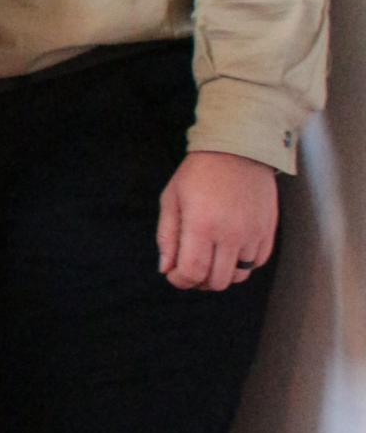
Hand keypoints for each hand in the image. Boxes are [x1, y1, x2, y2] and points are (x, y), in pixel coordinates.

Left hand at [157, 151, 276, 290]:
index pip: (193, 271)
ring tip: (208, 258)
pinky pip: (255, 265)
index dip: (180, 280)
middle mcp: (230, 234)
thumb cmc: (198, 173)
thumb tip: (166, 269)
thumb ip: (167, 236)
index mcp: (202, 224)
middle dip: (198, 281)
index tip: (173, 275)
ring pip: (237, 277)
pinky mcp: (267, 235)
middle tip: (188, 268)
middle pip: (216, 281)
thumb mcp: (172, 198)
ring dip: (220, 274)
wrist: (237, 152)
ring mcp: (252, 236)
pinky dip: (240, 264)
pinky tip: (227, 248)